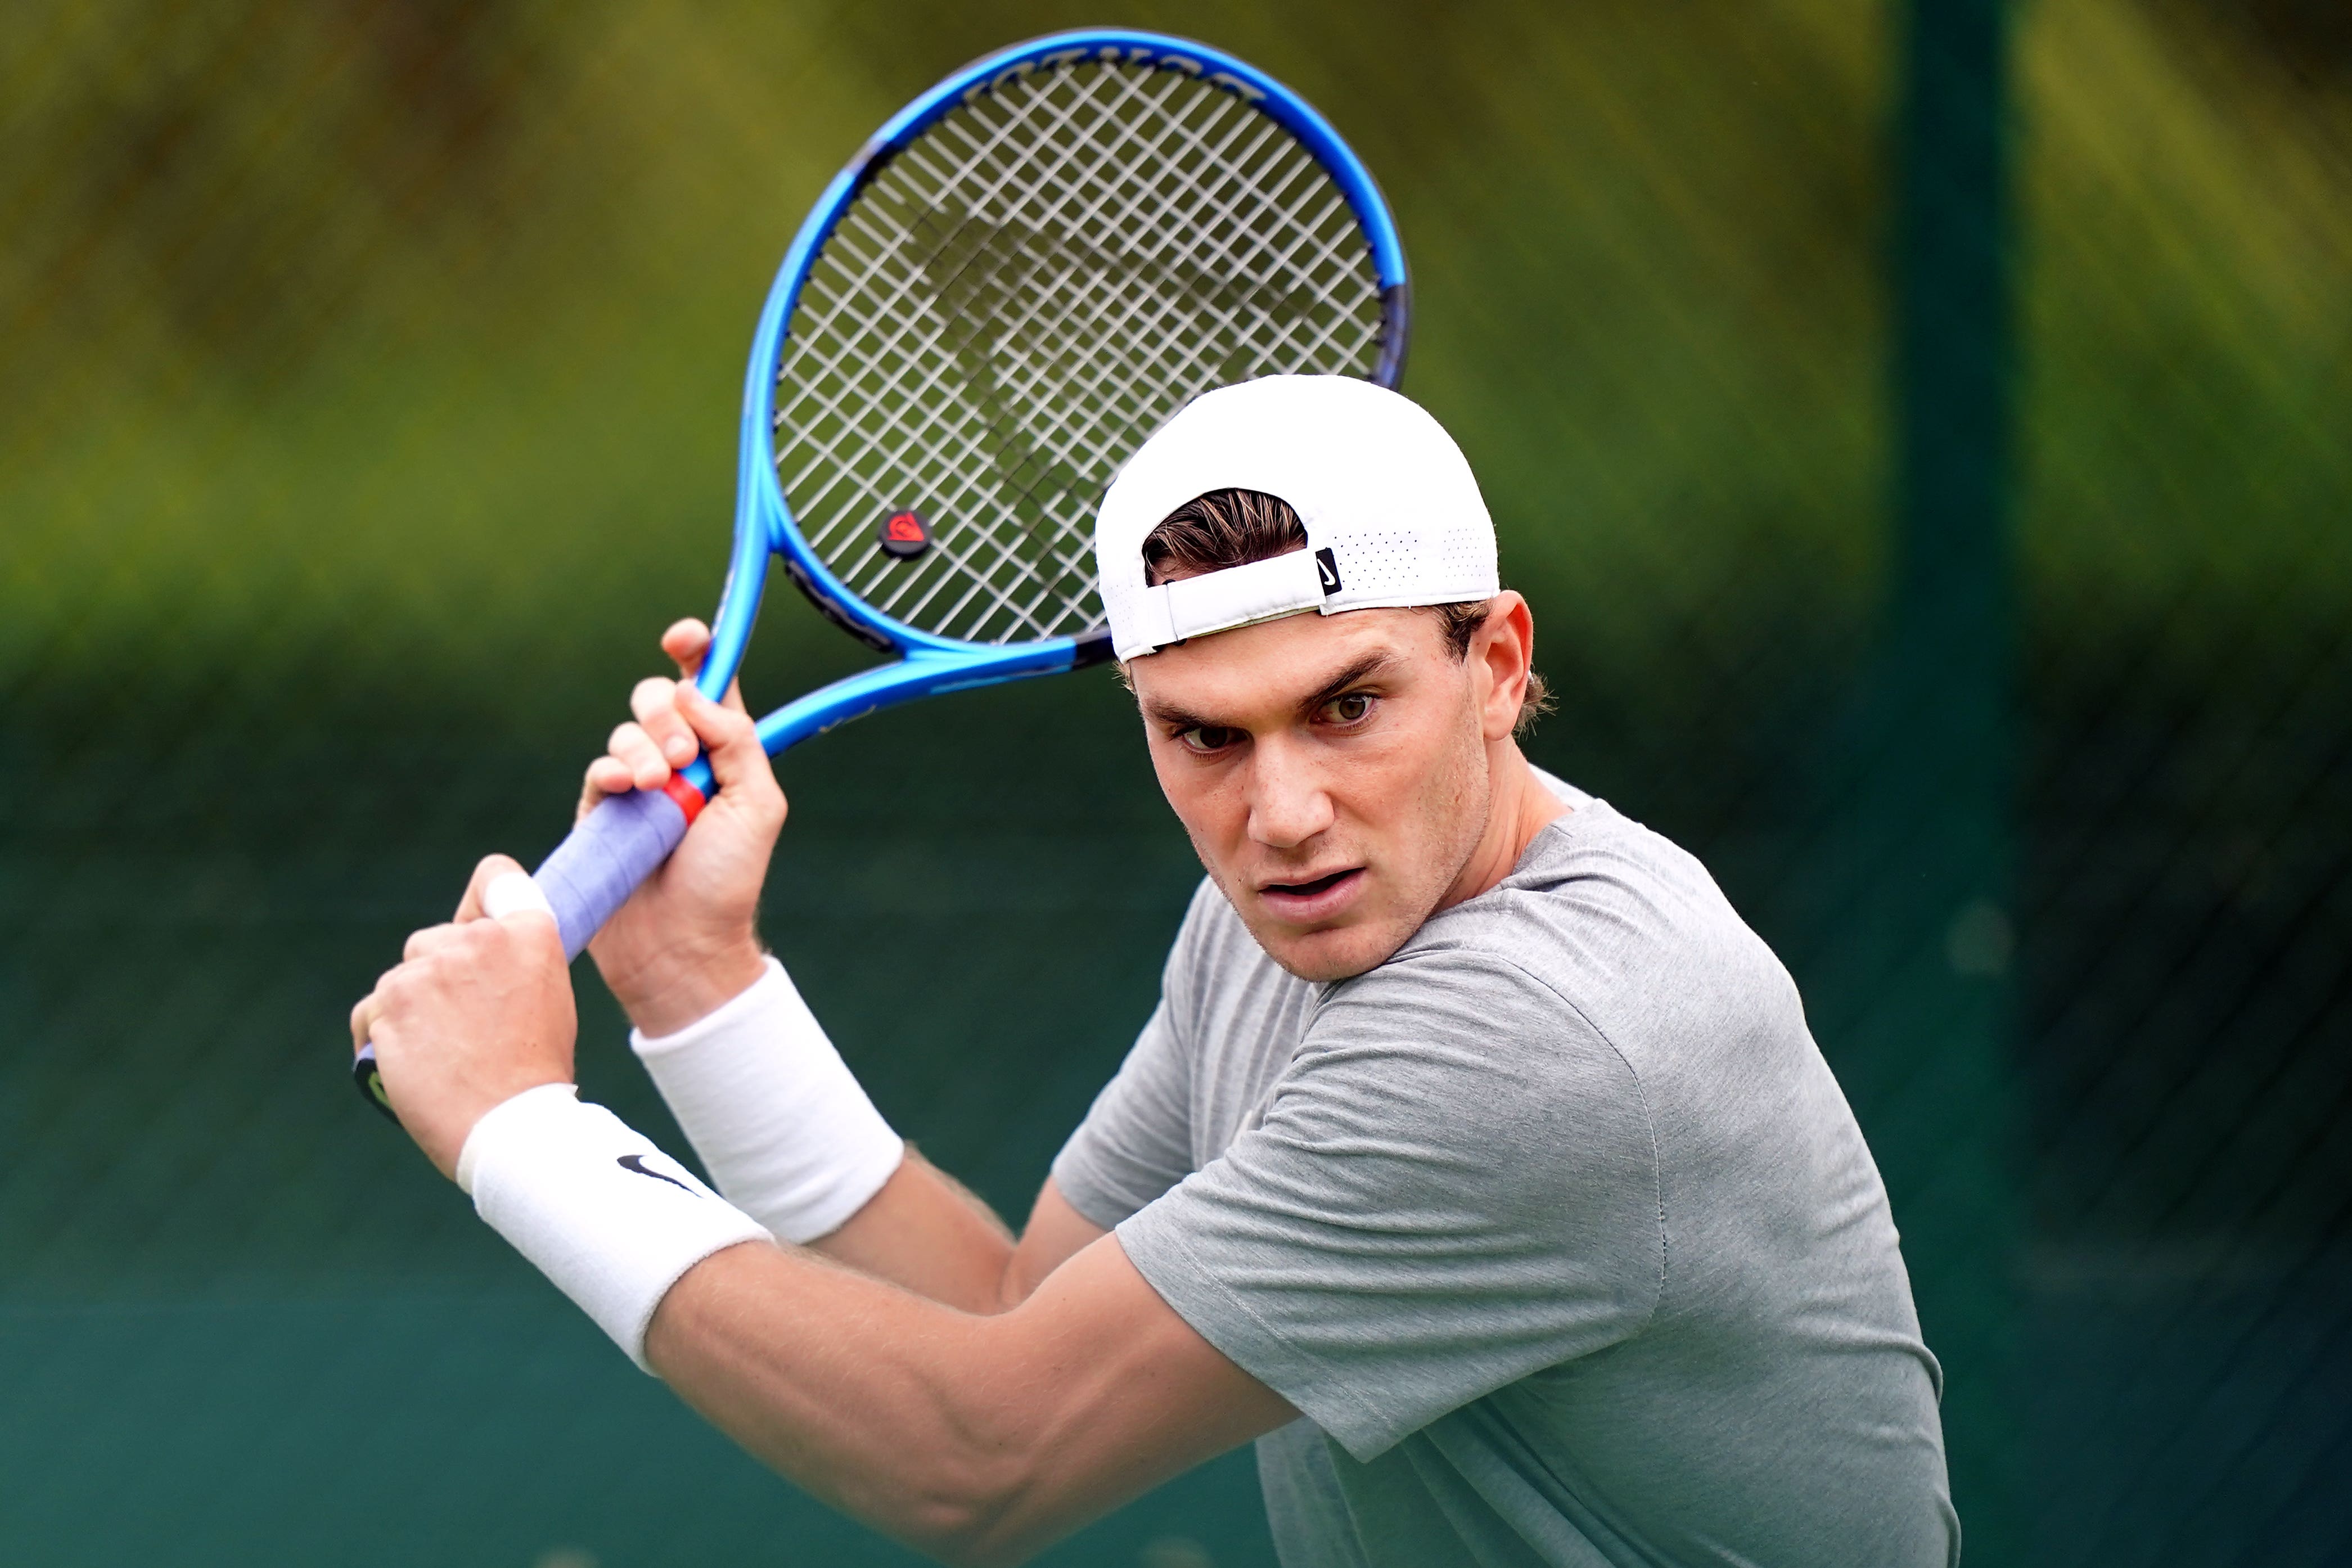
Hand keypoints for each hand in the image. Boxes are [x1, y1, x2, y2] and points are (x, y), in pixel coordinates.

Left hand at [350, 855, 577, 1178]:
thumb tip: (474, 941)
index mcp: (530, 933)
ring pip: (402, 975)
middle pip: (437, 938)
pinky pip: (373, 1009)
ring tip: (439, 1053)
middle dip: (440, 973)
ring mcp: (428, 970)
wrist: (511, 1129)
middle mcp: (478, 939)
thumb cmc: (534, 1072)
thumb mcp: (547, 995)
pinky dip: (383, 1034)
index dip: (482, 899)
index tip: (475, 923)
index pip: (497, 876)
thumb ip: (514, 957)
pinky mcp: (389, 1004)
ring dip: (410, 1007)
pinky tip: (410, 1064)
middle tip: (464, 1025)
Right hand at [581, 618, 783, 1035]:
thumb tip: (694, 692)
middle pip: (660, 698)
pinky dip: (611, 768)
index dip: (696, 651)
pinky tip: (624, 788)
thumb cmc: (727, 882)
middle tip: (683, 756)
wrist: (680, 946)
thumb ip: (737, 741)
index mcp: (725, 753)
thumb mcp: (758, 805)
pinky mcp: (601, 810)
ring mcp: (638, 785)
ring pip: (627, 730)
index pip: (708, 687)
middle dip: (668, 713)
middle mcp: (680, 762)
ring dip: (643, 747)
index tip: (684, 638)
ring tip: (657, 787)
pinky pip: (598, 766)